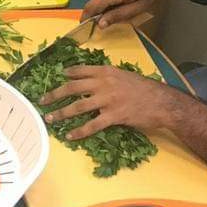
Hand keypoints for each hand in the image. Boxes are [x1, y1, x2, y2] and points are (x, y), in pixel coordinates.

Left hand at [39, 64, 180, 140]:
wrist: (163, 102)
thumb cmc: (146, 89)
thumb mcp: (125, 75)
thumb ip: (109, 77)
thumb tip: (94, 81)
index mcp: (106, 71)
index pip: (80, 71)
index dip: (67, 74)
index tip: (58, 77)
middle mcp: (104, 83)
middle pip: (72, 88)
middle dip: (54, 94)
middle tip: (43, 100)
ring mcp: (108, 100)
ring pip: (78, 107)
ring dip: (61, 113)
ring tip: (50, 119)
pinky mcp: (113, 116)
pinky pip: (92, 125)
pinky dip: (79, 131)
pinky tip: (70, 136)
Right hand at [81, 0, 180, 25]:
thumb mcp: (138, 7)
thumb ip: (118, 15)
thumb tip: (100, 24)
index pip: (91, 7)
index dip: (86, 18)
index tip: (84, 26)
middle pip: (94, 1)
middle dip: (98, 11)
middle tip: (110, 19)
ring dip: (104, 3)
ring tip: (120, 5)